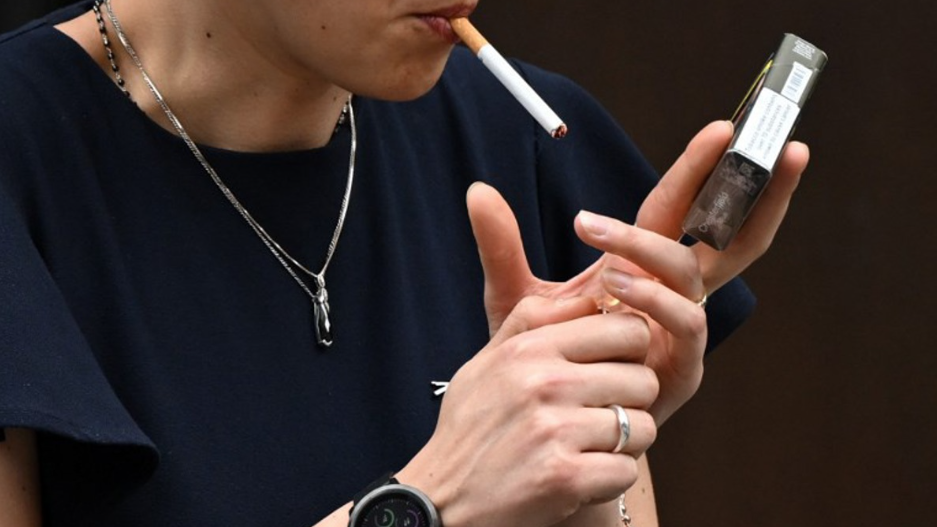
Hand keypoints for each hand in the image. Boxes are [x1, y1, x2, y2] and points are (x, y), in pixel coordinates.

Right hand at [397, 295, 658, 526]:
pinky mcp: (565, 478)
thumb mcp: (485, 362)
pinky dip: (610, 479)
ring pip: (642, 427)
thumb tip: (589, 298)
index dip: (630, 352)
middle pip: (643, 378)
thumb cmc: (469, 430)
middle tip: (602, 416)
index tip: (612, 370)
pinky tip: (580, 477)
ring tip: (589, 448)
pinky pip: (627, 470)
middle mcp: (544, 383)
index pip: (626, 329)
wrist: (441, 500)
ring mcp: (555, 431)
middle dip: (632, 401)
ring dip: (624, 444)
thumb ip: (531, 323)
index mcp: (529, 349)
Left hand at [467, 121, 809, 423]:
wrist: (550, 423)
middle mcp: (675, 290)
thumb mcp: (516, 297)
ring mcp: (682, 328)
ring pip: (693, 275)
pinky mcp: (682, 366)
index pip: (678, 207)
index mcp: (644, 264)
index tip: (721, 130)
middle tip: (773, 149)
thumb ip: (501, 246)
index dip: (701, 169)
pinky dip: (655, 300)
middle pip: (732, 236)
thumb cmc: (545, 357)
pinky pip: (684, 324)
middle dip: (759, 193)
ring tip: (605, 246)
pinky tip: (618, 287)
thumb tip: (476, 189)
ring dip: (656, 251)